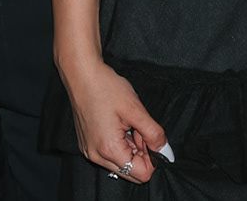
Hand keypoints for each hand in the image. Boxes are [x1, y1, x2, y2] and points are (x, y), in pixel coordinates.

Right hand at [59, 56, 167, 183]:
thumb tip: (166, 153)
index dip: (152, 157)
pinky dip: (119, 144)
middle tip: (138, 129)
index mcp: (109, 150)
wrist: (81, 73)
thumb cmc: (104, 87)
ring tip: (126, 123)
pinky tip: (117, 124)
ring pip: (121, 163)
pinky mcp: (87, 144)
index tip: (148, 136)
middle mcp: (96, 155)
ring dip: (130, 148)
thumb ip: (155, 135)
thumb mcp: (136, 109)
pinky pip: (110, 155)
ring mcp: (90, 150)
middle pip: (131, 172)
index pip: (142, 174)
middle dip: (141, 154)